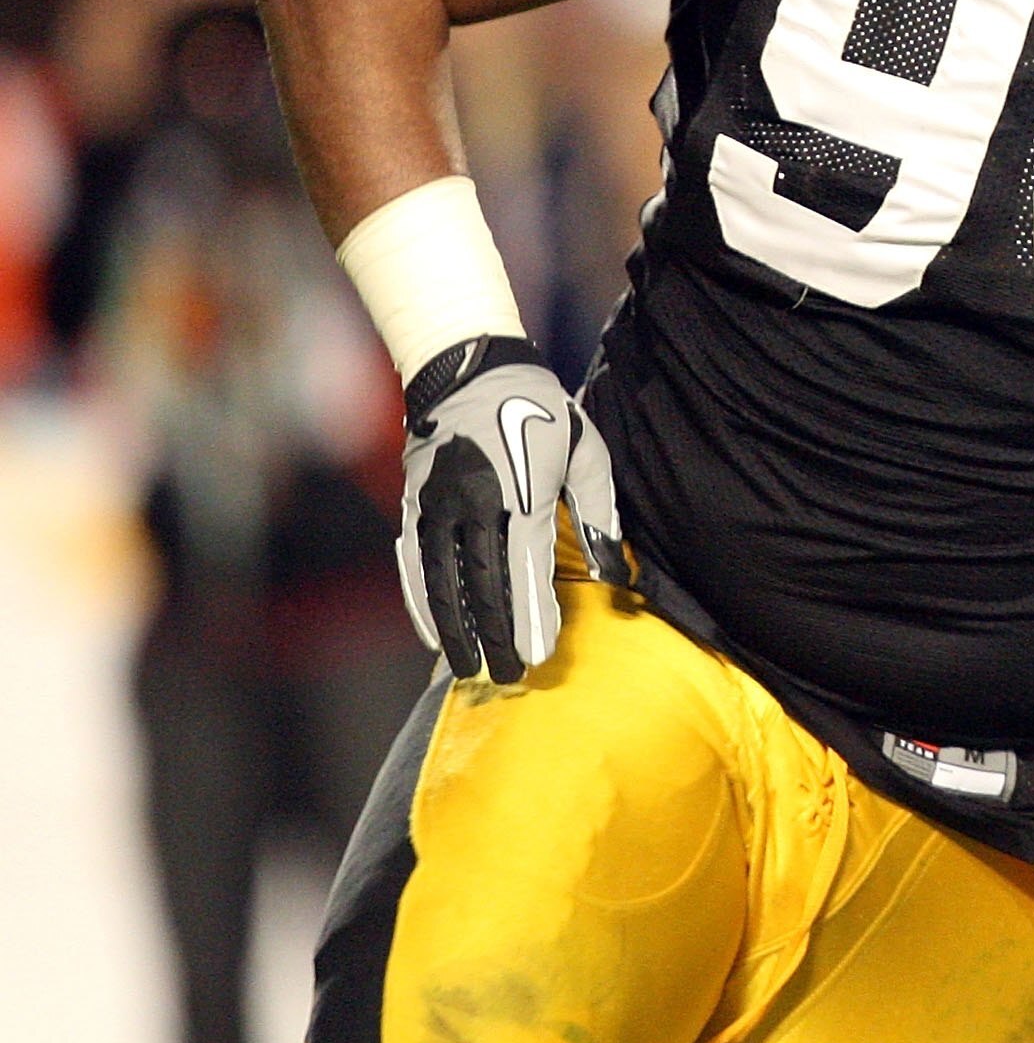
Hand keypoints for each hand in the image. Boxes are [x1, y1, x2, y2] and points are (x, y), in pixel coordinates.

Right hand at [397, 336, 619, 683]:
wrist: (469, 368)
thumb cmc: (540, 411)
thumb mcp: (586, 450)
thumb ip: (598, 511)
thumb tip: (611, 570)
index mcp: (523, 488)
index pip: (525, 564)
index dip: (531, 612)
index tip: (538, 653)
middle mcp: (473, 500)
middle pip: (482, 581)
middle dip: (495, 632)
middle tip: (508, 674)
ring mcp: (437, 503)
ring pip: (442, 580)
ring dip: (454, 628)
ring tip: (468, 668)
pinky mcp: (413, 504)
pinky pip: (414, 564)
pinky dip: (422, 602)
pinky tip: (434, 633)